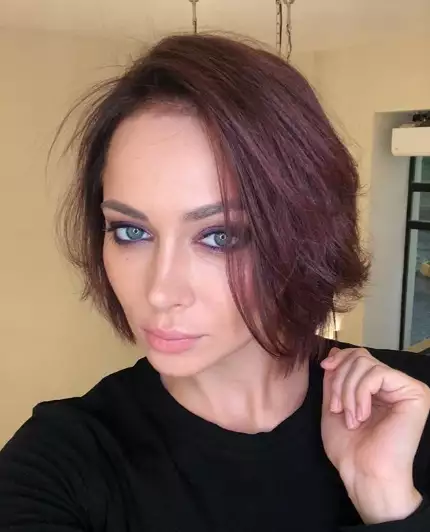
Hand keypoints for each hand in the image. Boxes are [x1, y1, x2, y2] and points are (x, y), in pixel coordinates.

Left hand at [320, 347, 429, 523]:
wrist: (364, 473)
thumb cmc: (349, 447)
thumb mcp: (333, 404)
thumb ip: (335, 378)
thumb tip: (335, 351)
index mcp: (377, 388)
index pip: (358, 355)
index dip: (339, 359)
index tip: (325, 368)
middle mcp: (394, 385)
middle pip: (360, 357)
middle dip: (340, 380)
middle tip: (337, 408)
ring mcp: (406, 388)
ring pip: (366, 364)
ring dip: (348, 391)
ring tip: (350, 418)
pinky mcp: (415, 394)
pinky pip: (378, 374)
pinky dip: (361, 393)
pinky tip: (361, 416)